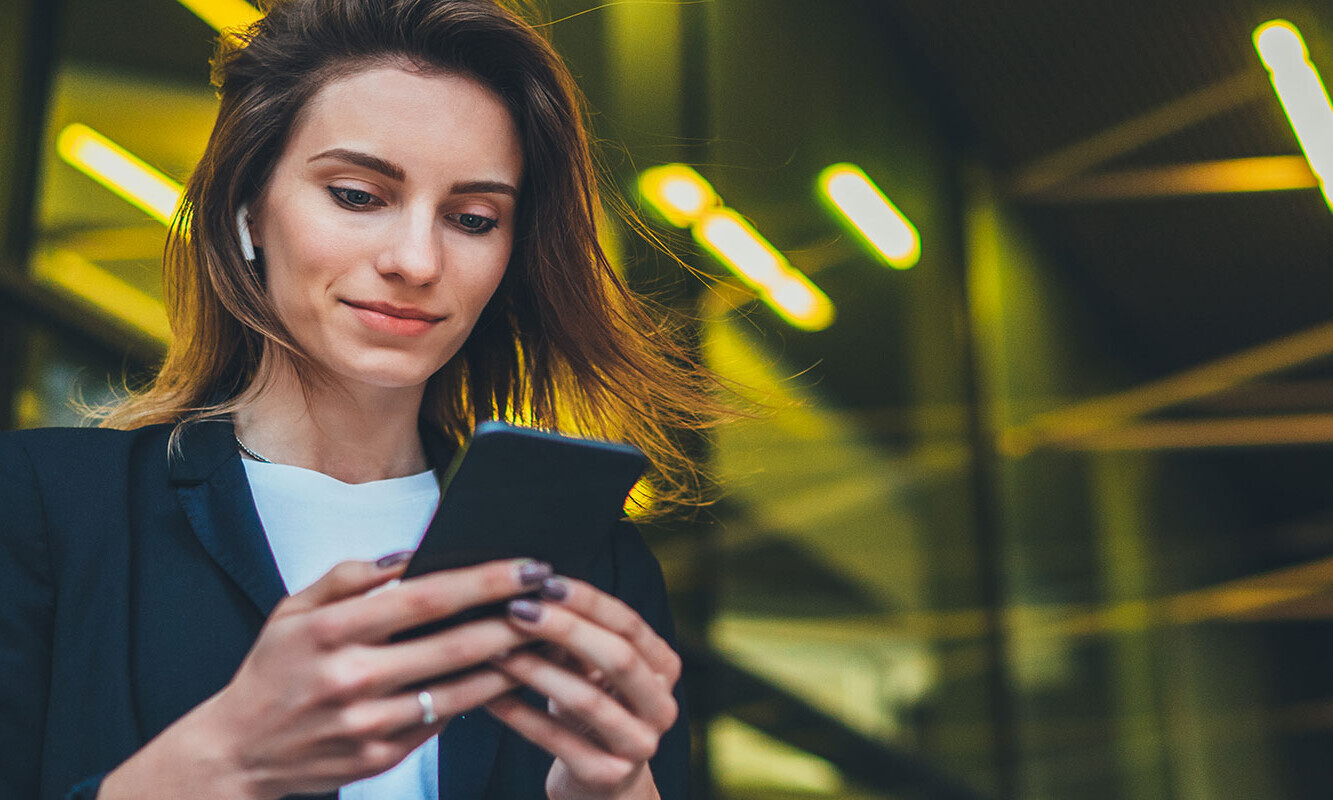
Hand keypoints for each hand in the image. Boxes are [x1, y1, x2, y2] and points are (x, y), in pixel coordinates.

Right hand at [100, 556, 551, 799]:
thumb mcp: (295, 609)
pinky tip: (506, 673)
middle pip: (456, 646)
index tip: (528, 563)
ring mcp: (369, 724)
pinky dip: (480, 696)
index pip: (426, 597)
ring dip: (512, 663)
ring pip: (462, 690)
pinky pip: (444, 720)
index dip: (484, 579)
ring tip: (548, 636)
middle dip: (515, 619)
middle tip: (557, 598)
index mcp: (332, 631)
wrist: (237, 752)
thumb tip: (414, 554)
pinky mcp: (382, 758)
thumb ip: (353, 577)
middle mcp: (353, 679)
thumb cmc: (275, 667)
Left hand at [484, 577, 681, 799]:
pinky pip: (557, 740)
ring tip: (494, 650)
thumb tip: (531, 593)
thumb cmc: (593, 710)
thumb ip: (574, 637)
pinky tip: (488, 697)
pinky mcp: (607, 776)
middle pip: (618, 657)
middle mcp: (662, 707)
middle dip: (565, 629)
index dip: (588, 601)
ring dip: (535, 670)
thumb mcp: (589, 670)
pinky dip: (519, 714)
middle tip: (518, 610)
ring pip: (586, 699)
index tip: (544, 582)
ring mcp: (638, 745)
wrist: (601, 782)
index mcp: (664, 669)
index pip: (629, 624)